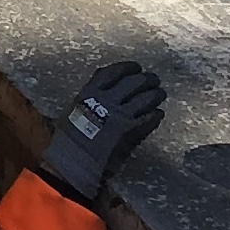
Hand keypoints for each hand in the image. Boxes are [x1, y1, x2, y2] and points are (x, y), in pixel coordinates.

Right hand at [36, 61, 166, 206]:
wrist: (75, 162)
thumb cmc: (69, 137)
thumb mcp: (75, 109)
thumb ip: (90, 96)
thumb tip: (106, 88)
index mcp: (91, 92)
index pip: (114, 72)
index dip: (128, 67)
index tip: (136, 67)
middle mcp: (108, 100)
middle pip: (134, 83)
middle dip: (147, 79)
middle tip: (154, 80)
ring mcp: (122, 116)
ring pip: (146, 99)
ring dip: (155, 95)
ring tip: (160, 93)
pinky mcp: (133, 133)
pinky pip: (150, 119)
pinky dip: (156, 114)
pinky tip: (158, 113)